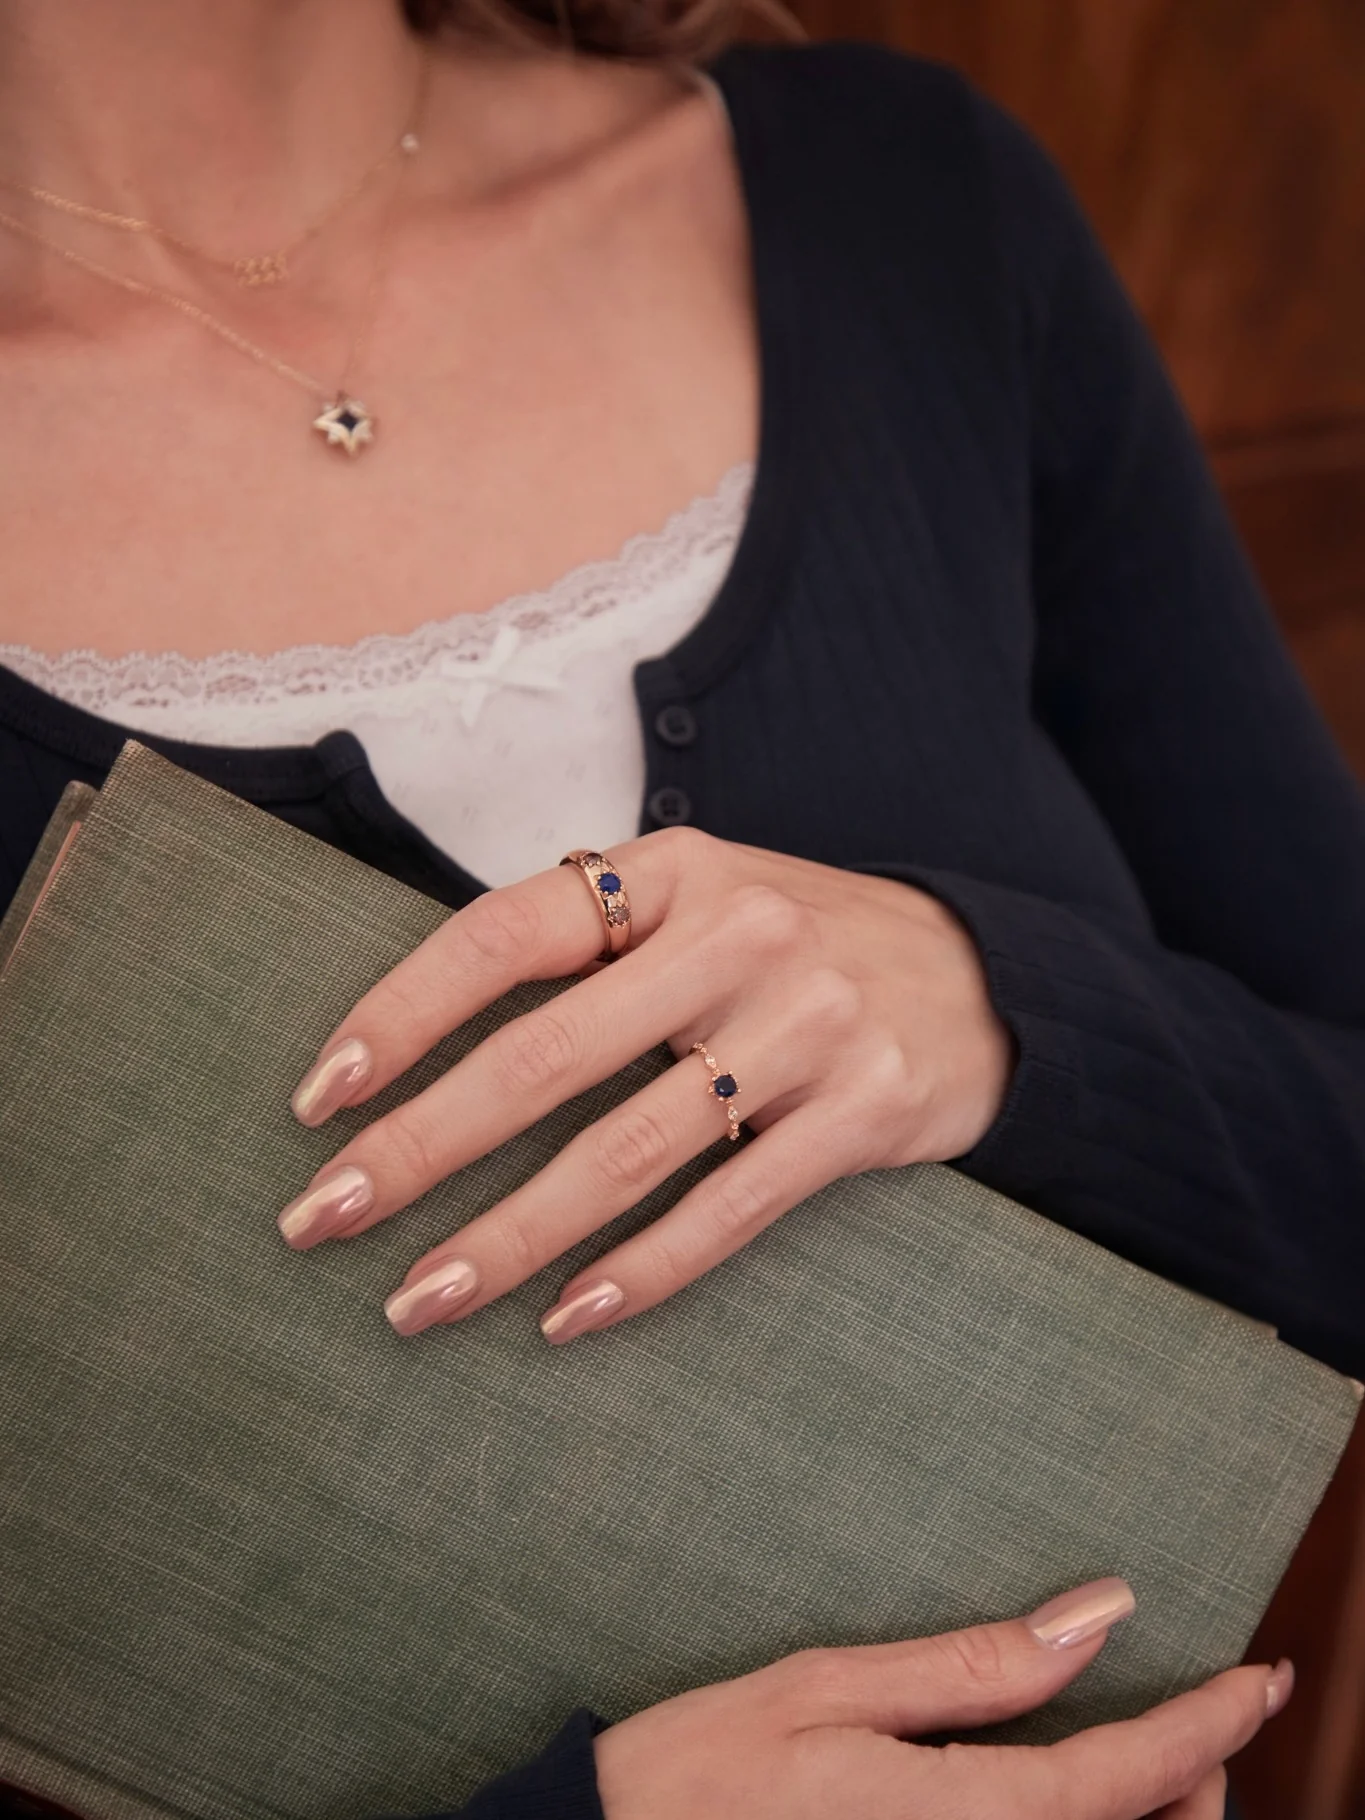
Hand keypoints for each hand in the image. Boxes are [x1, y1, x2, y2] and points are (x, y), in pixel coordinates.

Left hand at [279, 828, 1011, 1338]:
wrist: (983, 978)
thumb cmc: (798, 948)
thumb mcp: (698, 904)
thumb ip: (589, 945)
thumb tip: (422, 1032)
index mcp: (671, 872)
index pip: (505, 932)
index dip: (400, 1013)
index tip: (321, 1098)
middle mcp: (735, 936)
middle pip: (544, 1055)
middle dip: (419, 1148)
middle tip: (321, 1220)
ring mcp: (807, 1023)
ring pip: (626, 1150)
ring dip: (509, 1236)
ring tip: (419, 1299)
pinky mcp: (864, 1110)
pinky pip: (730, 1208)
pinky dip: (641, 1271)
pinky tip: (565, 1319)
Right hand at [592, 1578, 1290, 1819]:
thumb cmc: (701, 1773)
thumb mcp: (825, 1687)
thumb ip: (967, 1666)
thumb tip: (1092, 1618)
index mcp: (954, 1819)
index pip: (1123, 1780)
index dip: (1206, 1726)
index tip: (1261, 1678)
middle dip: (1195, 1783)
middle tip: (1203, 1709)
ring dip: (1149, 1816)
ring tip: (1151, 1751)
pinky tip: (1068, 1793)